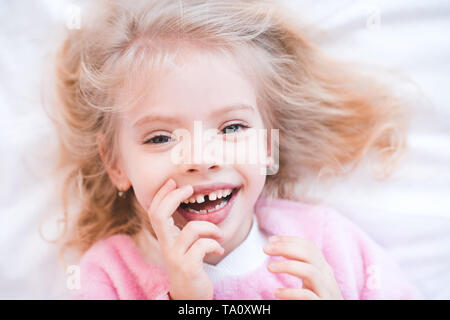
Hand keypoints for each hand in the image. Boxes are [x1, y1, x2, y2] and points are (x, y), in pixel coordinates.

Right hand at [147, 179, 223, 299]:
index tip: (173, 182)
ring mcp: (175, 257)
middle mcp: (166, 247)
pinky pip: (203, 245)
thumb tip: (190, 208)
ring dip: (211, 228)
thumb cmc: (190, 268)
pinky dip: (216, 244)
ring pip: (192, 229)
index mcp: (165, 239)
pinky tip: (219, 250)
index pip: (154, 211)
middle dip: (174, 197)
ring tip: (220, 235)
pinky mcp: (188, 267)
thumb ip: (182, 230)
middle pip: (159, 215)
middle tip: (190, 189)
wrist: (190, 298)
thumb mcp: (182, 247)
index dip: (162, 194)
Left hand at [264, 236, 342, 299]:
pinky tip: (277, 292)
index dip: (289, 240)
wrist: (332, 317)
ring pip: (310, 271)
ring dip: (287, 266)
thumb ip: (298, 265)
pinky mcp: (322, 305)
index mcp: (323, 268)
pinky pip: (307, 296)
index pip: (309, 246)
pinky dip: (290, 293)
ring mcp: (326, 292)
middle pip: (308, 254)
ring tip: (270, 267)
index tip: (270, 240)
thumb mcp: (310, 280)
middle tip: (266, 249)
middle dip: (285, 248)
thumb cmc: (317, 299)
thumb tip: (276, 247)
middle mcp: (327, 277)